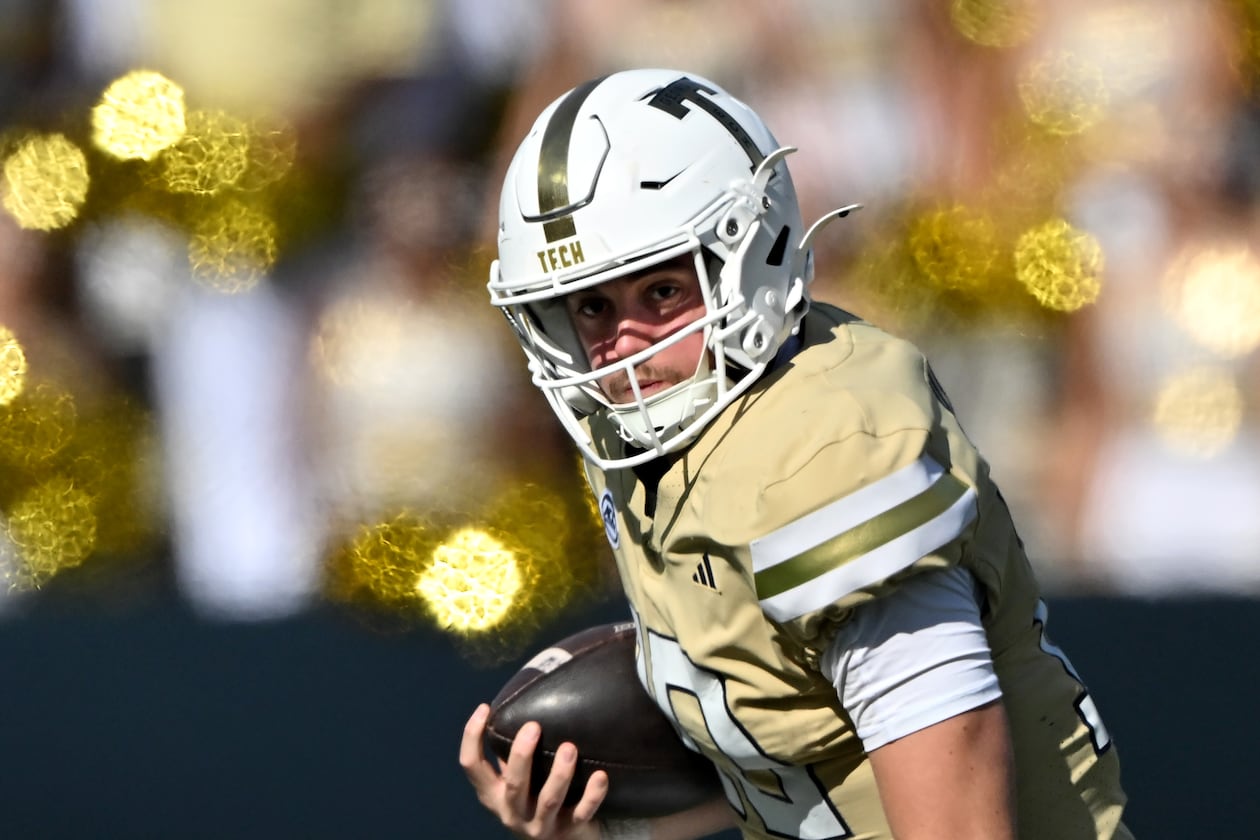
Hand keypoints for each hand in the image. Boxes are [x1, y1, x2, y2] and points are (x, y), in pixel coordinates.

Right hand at [460, 703, 609, 838]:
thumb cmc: (534, 797)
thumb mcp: (517, 780)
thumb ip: (512, 753)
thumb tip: (522, 697)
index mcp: (493, 795)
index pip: (471, 767)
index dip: (472, 738)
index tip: (484, 708)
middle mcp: (512, 812)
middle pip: (514, 785)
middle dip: (522, 756)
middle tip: (533, 726)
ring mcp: (540, 825)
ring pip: (548, 800)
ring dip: (559, 774)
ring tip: (570, 748)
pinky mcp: (569, 831)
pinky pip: (582, 813)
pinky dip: (592, 795)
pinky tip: (600, 775)